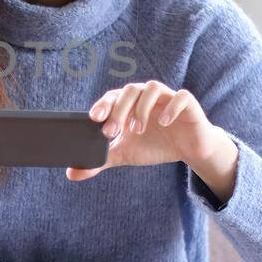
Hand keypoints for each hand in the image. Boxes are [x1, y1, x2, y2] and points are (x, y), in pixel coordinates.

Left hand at [66, 80, 224, 181]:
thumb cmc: (155, 145)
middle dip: (119, 109)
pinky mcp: (187, 104)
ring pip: (152, 88)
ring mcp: (167, 97)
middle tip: (112, 131)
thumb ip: (101, 161)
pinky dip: (171, 107)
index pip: (113, 97)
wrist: (189, 149)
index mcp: (130, 104)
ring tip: (137, 129)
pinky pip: (180, 97)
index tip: (94, 119)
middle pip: (130, 90)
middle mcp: (147, 96)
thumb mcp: (126, 154)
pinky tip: (163, 122)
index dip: (103, 105)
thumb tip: (71, 174)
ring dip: (142, 108)